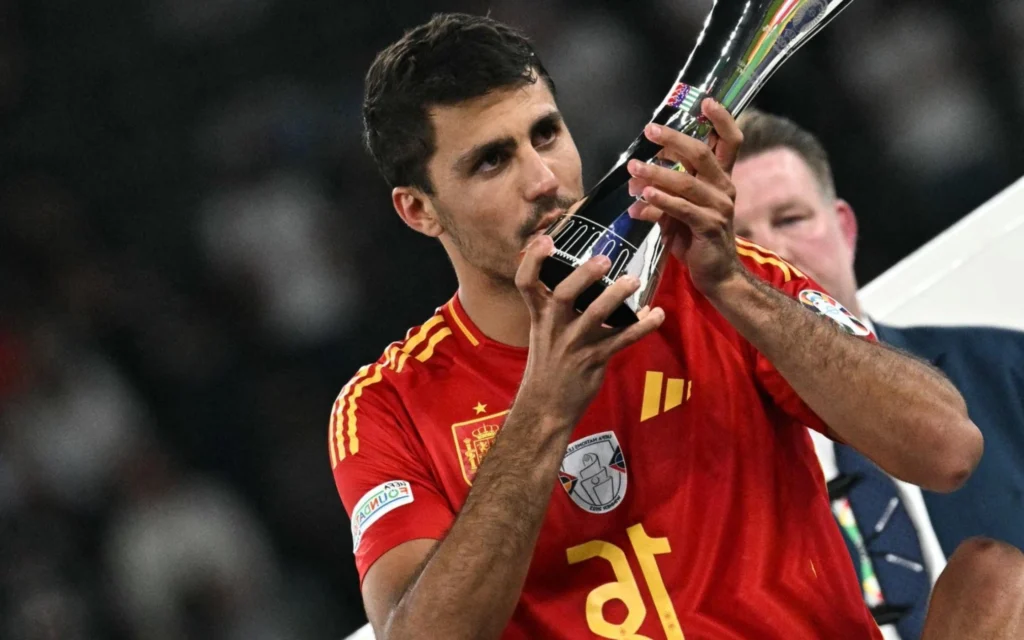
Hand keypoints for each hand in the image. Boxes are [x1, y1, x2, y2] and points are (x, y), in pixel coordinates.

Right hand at [514, 234, 664, 427]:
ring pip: (596, 316)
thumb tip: (582, 274)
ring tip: (635, 280)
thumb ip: (556, 306)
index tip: (546, 240)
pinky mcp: (594, 360)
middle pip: (564, 294)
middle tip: (605, 259)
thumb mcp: (543, 331)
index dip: (533, 260)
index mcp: (539, 316)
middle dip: (584, 275)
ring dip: (617, 296)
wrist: (546, 406)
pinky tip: (658, 315)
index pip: (525, 283)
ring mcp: (574, 344)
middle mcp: (554, 327)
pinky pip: (622, 340)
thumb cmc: (548, 364)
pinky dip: (643, 326)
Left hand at [625, 98, 744, 297]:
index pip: (730, 142)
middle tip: (649, 130)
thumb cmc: (697, 241)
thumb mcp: (678, 212)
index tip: (706, 101)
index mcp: (721, 180)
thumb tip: (635, 181)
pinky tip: (641, 199)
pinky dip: (659, 202)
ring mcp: (719, 208)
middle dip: (674, 139)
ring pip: (686, 183)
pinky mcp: (709, 227)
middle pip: (702, 155)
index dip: (722, 120)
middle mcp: (724, 189)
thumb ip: (662, 193)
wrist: (716, 276)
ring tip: (632, 169)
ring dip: (656, 174)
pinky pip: (681, 209)